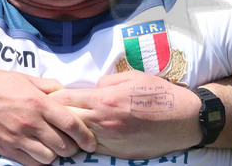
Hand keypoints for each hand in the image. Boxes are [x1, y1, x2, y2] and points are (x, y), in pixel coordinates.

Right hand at [0, 66, 96, 165]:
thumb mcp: (25, 78)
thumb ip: (48, 86)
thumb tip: (65, 92)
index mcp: (39, 102)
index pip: (71, 124)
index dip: (85, 136)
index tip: (90, 142)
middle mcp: (31, 122)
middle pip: (63, 144)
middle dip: (72, 147)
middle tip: (73, 145)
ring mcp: (18, 138)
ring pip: (49, 158)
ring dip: (56, 155)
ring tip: (55, 149)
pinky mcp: (6, 149)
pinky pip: (30, 163)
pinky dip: (39, 161)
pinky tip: (39, 153)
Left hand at [50, 71, 200, 157]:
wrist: (184, 119)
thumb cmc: (158, 93)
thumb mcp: (131, 77)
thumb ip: (106, 82)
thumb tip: (92, 88)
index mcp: (105, 100)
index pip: (66, 100)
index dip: (53, 98)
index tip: (47, 96)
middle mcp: (105, 123)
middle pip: (67, 121)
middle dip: (57, 116)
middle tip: (51, 111)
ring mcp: (112, 142)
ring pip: (79, 139)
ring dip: (71, 132)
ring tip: (67, 125)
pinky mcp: (120, 154)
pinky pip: (95, 149)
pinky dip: (87, 142)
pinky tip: (87, 136)